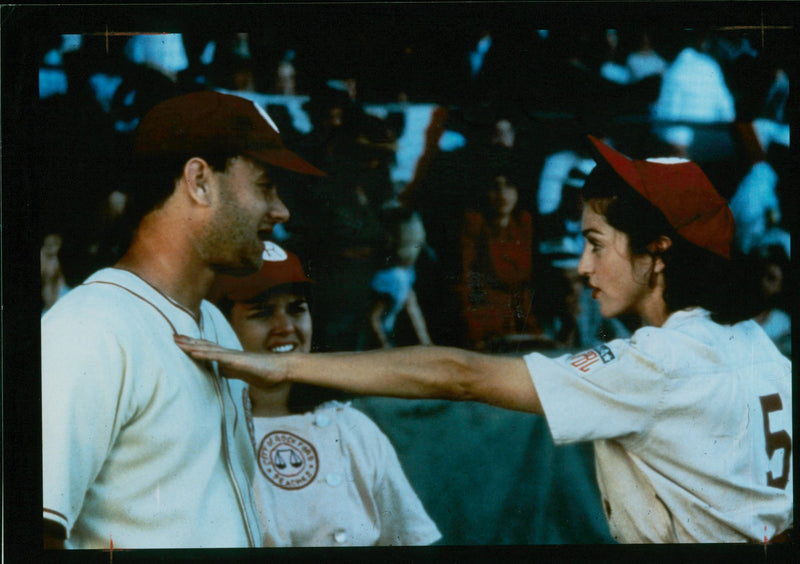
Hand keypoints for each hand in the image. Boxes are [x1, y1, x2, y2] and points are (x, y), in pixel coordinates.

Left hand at [173, 335, 287, 387]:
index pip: (209, 349)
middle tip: (173, 336)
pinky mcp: (237, 360)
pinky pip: (217, 357)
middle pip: (205, 345)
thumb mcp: (244, 375)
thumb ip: (231, 372)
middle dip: (188, 341)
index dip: (195, 345)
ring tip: (177, 341)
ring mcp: (233, 356)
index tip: (181, 342)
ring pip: (208, 349)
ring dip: (191, 344)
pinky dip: (204, 353)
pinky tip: (193, 351)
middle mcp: (230, 354)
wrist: (283, 369)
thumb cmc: (267, 373)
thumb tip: (220, 371)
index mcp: (231, 358)